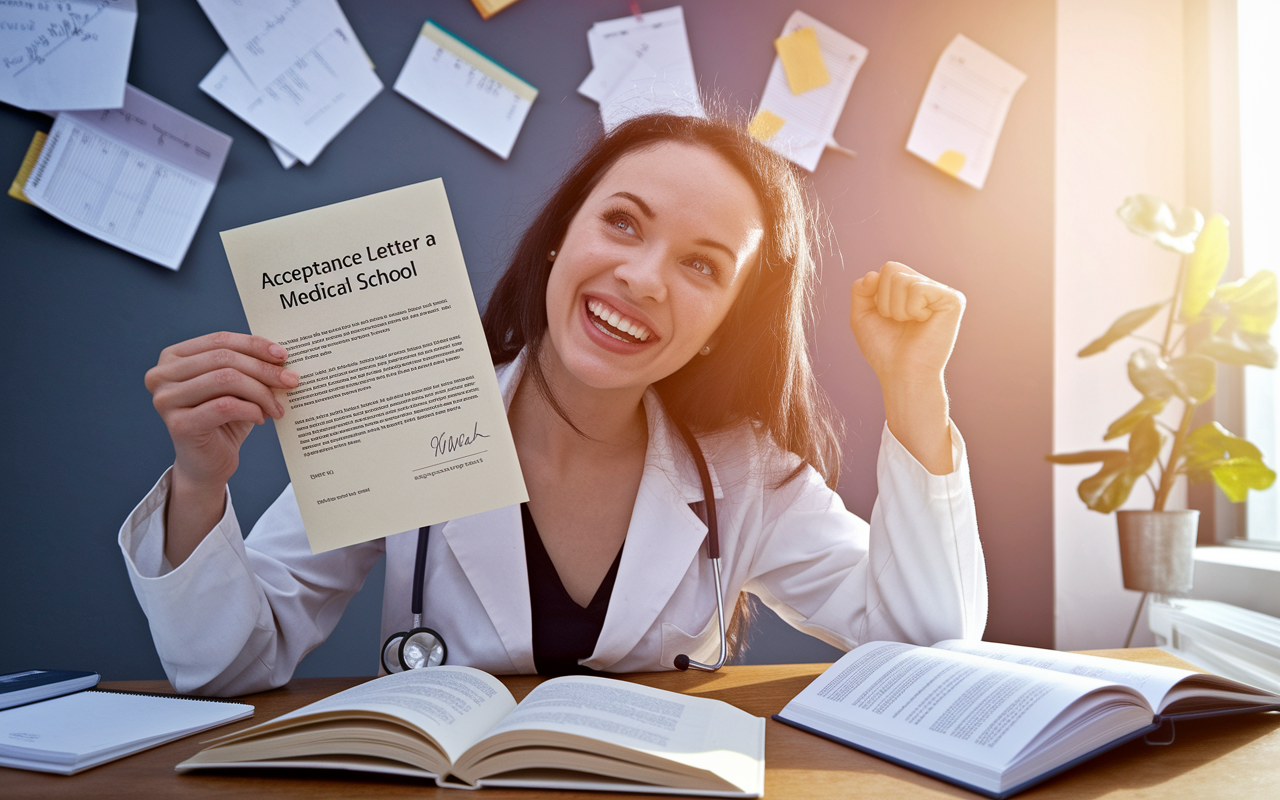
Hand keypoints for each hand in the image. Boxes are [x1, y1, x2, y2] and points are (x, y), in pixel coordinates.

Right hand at [144, 332, 297, 563]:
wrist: (208, 464)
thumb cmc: (224, 420)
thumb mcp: (237, 387)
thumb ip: (249, 366)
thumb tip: (281, 355)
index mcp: (172, 357)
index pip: (219, 340)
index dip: (254, 345)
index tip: (283, 355)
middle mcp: (161, 375)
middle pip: (224, 358)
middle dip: (263, 369)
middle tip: (291, 381)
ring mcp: (166, 400)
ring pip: (226, 379)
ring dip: (260, 391)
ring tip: (277, 406)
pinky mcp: (178, 424)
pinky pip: (226, 406)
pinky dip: (251, 409)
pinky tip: (262, 418)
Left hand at [850, 263, 964, 474]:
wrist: (901, 373)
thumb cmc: (885, 349)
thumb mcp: (862, 316)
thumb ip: (861, 290)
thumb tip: (873, 274)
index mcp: (909, 288)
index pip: (886, 269)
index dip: (877, 293)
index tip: (886, 317)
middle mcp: (927, 286)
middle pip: (892, 268)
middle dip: (885, 301)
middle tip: (899, 322)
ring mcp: (941, 292)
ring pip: (902, 279)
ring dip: (897, 309)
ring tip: (910, 324)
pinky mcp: (953, 300)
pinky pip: (918, 288)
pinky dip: (912, 310)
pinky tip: (923, 322)